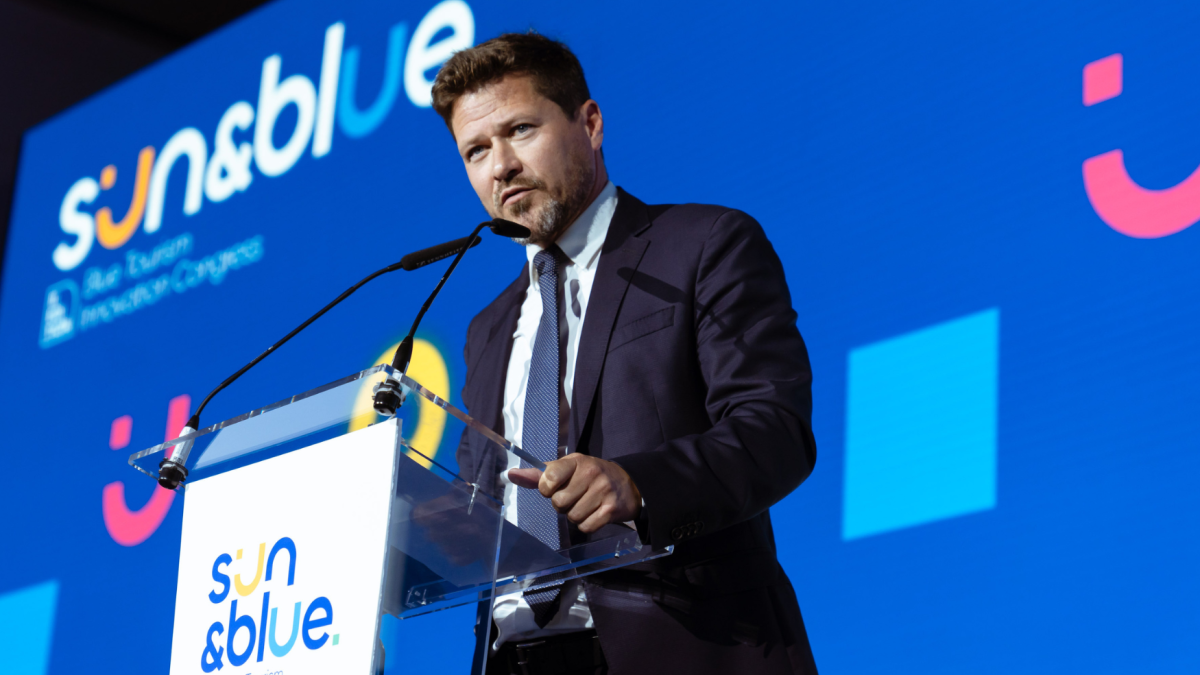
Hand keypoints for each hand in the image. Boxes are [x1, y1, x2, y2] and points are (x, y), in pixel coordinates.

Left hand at [509, 454, 641, 533]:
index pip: (548, 478)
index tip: (555, 487)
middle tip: (575, 497)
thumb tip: (510, 474)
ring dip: (576, 515)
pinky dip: (587, 525)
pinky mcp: (612, 509)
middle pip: (558, 503)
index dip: (547, 489)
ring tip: (586, 504)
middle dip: (563, 505)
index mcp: (576, 461)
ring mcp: (603, 491)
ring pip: (573, 517)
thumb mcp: (566, 469)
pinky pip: (587, 527)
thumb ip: (539, 475)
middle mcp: (590, 473)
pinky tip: (595, 513)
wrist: (628, 483)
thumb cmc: (589, 476)